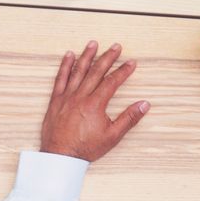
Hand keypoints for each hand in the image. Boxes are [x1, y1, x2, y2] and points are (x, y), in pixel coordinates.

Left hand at [39, 41, 149, 161]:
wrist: (61, 156)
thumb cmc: (86, 148)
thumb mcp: (113, 136)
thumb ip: (129, 118)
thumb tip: (144, 105)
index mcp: (95, 104)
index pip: (112, 82)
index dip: (123, 71)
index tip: (131, 63)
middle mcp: (80, 97)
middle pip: (96, 72)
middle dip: (108, 58)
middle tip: (116, 47)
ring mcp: (66, 97)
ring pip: (78, 71)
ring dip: (87, 56)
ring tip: (93, 44)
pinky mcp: (56, 100)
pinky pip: (60, 79)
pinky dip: (65, 66)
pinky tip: (69, 56)